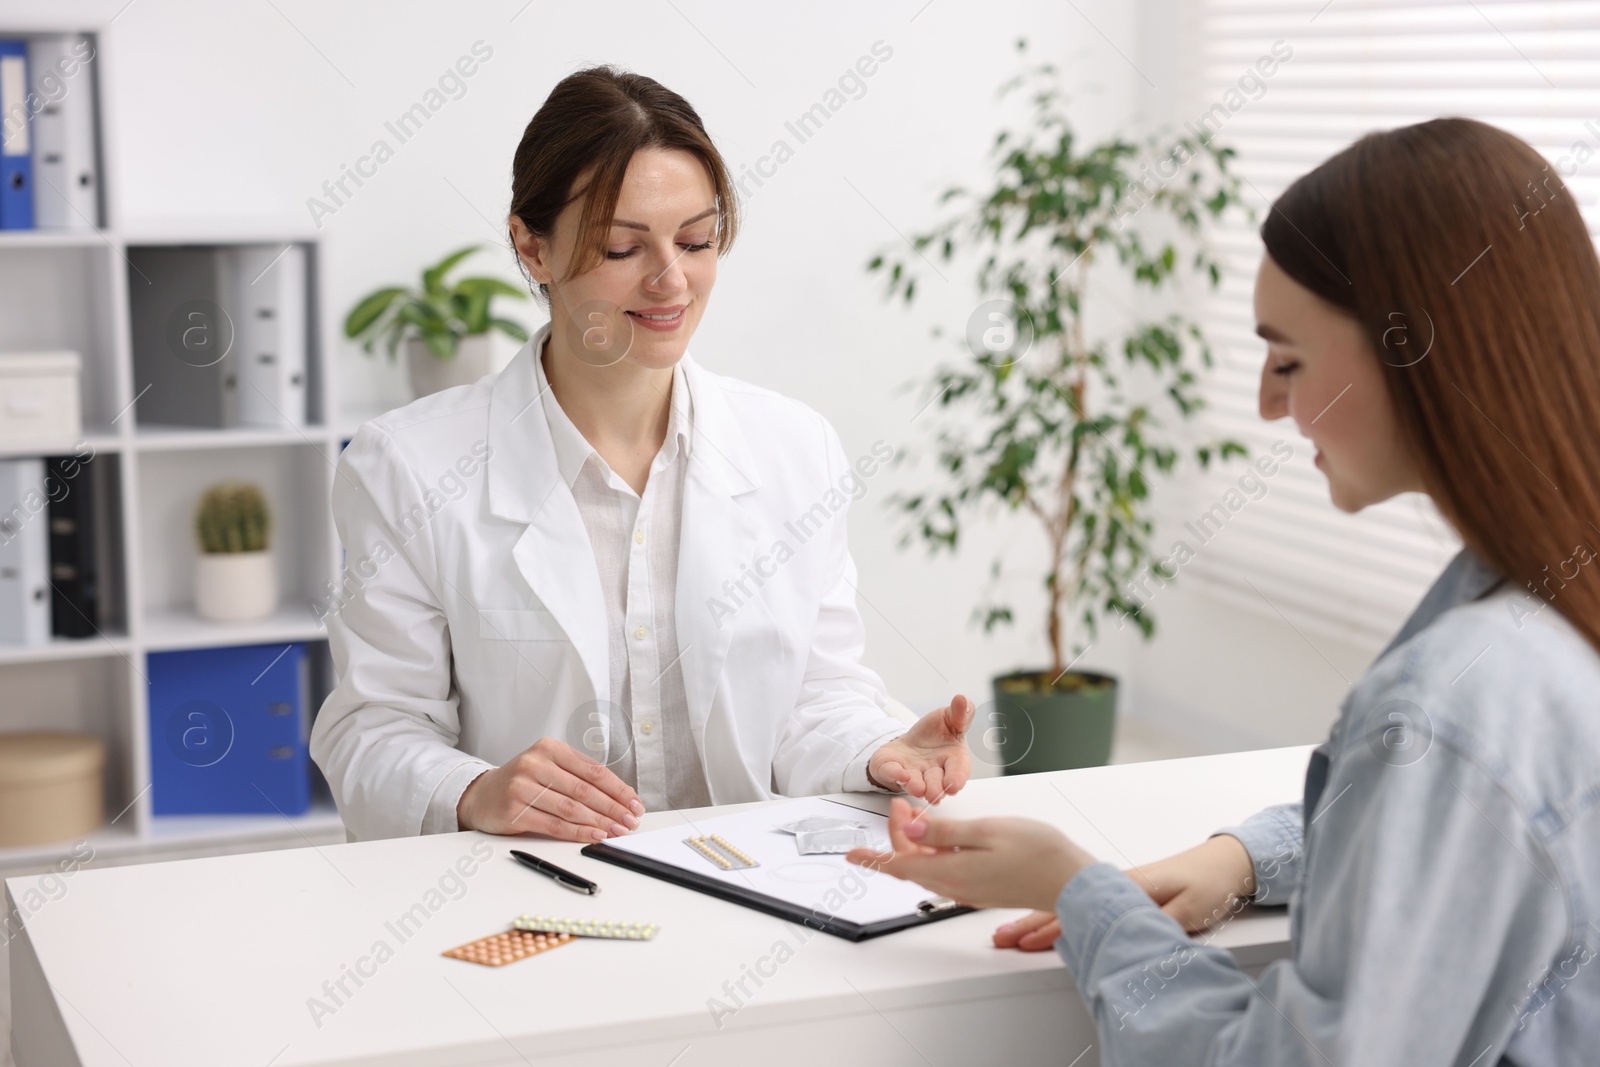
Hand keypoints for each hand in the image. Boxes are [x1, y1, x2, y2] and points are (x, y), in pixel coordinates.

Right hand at [456, 737, 644, 841]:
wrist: (481, 795)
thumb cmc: (523, 782)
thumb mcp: (549, 767)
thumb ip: (579, 777)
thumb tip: (619, 798)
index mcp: (549, 749)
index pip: (593, 770)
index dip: (618, 789)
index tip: (634, 803)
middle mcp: (535, 764)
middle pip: (584, 790)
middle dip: (613, 808)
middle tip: (630, 821)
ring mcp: (522, 787)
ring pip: (570, 808)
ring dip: (599, 822)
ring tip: (617, 831)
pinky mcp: (514, 811)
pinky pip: (554, 825)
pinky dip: (578, 832)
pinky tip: (594, 836)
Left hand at [847, 797, 1096, 911]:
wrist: (1071, 881)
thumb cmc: (1037, 853)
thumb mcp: (986, 831)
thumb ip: (944, 833)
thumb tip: (909, 832)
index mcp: (951, 873)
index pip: (899, 867)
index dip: (874, 856)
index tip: (852, 852)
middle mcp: (956, 886)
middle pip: (912, 865)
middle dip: (898, 837)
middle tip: (899, 805)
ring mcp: (969, 889)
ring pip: (928, 867)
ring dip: (916, 843)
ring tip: (916, 813)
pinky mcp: (981, 887)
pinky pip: (946, 870)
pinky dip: (935, 851)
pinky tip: (941, 834)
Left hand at [867, 694, 974, 801]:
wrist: (912, 743)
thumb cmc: (936, 735)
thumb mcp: (950, 718)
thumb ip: (960, 713)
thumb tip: (962, 699)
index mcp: (952, 758)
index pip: (958, 770)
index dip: (957, 778)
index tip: (955, 785)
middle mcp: (932, 770)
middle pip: (935, 782)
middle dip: (935, 789)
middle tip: (935, 795)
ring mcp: (912, 771)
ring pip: (914, 781)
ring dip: (915, 785)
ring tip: (917, 789)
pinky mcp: (892, 768)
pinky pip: (892, 772)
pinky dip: (895, 774)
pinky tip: (899, 774)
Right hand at [991, 833, 1256, 950]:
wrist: (1225, 862)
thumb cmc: (1209, 882)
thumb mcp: (1190, 909)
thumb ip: (1158, 924)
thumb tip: (1132, 938)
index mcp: (1127, 888)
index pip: (1077, 911)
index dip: (1048, 928)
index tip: (1023, 940)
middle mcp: (1114, 886)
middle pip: (1062, 904)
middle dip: (1028, 921)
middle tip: (1001, 936)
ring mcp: (1115, 889)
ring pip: (1067, 903)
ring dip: (1037, 916)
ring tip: (1011, 929)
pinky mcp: (1122, 894)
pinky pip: (1080, 903)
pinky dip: (1056, 910)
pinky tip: (1044, 916)